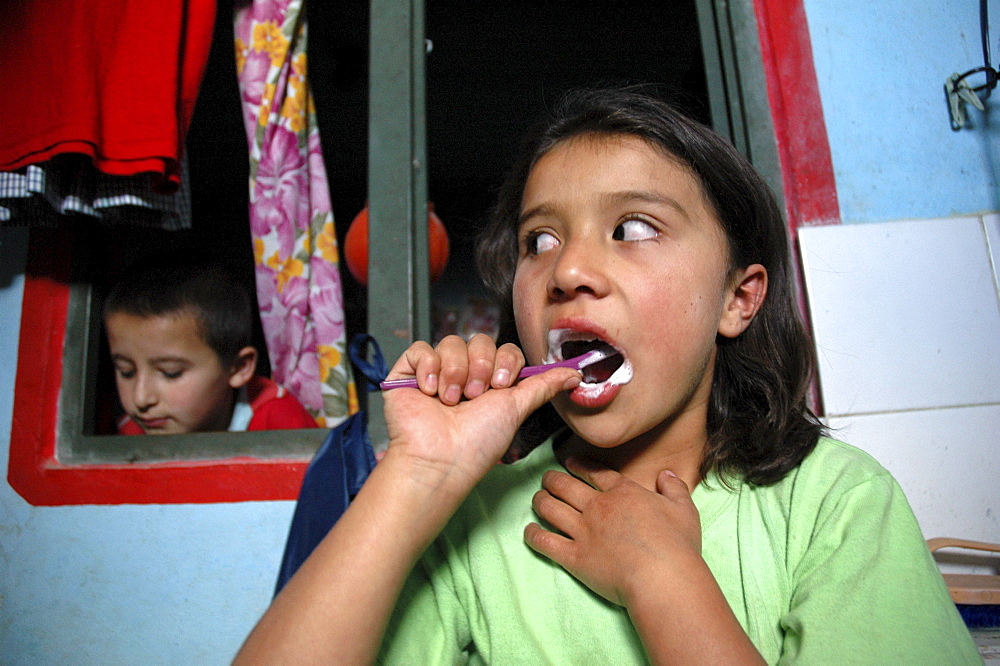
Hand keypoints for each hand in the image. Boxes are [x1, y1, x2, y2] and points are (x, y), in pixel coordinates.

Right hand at [382, 334, 581, 495]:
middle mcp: (463, 374)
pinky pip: (421, 349)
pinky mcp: (407, 374)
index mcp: (490, 382)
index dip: (504, 362)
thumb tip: (575, 374)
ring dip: (455, 371)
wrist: (441, 459)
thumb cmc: (477, 443)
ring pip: (450, 342)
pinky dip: (427, 367)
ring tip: (450, 400)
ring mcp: (435, 373)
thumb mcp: (516, 409)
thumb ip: (543, 386)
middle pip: (479, 340)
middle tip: (474, 396)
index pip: (503, 349)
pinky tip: (430, 391)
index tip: (500, 386)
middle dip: (480, 367)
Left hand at [524, 455, 701, 606]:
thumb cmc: (677, 545)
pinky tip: (529, 532)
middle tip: (546, 479)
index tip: (568, 462)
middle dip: (552, 479)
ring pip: (551, 508)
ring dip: (540, 501)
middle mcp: (599, 507)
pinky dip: (533, 535)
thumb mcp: (684, 509)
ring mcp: (584, 531)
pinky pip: (545, 542)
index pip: (595, 473)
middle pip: (566, 486)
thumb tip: (667, 474)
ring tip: (537, 499)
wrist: (662, 577)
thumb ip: (674, 488)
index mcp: (623, 493)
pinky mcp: (574, 557)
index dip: (579, 465)